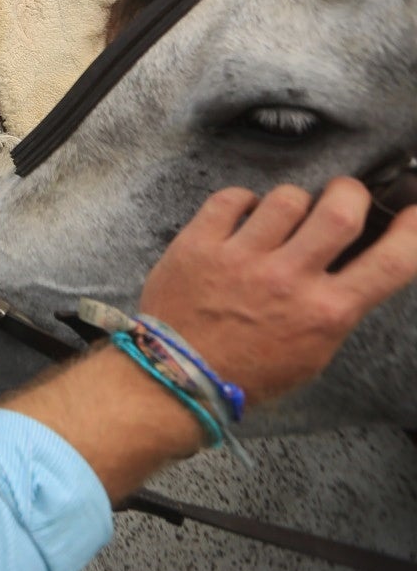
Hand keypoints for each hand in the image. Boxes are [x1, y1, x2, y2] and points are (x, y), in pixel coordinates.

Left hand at [139, 180, 416, 407]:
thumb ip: (335, 306)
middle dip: (350, 192)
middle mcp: (287, 279)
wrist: (177, 378)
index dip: (413, 230)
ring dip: (293, 200)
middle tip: (343, 195)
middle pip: (339, 210)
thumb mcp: (313, 351)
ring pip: (286, 198)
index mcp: (326, 313)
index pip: (391, 262)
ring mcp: (240, 258)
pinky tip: (243, 215)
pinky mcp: (198, 243)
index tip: (415, 211)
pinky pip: (231, 198)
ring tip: (284, 215)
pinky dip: (243, 200)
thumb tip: (353, 263)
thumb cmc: (250, 372)